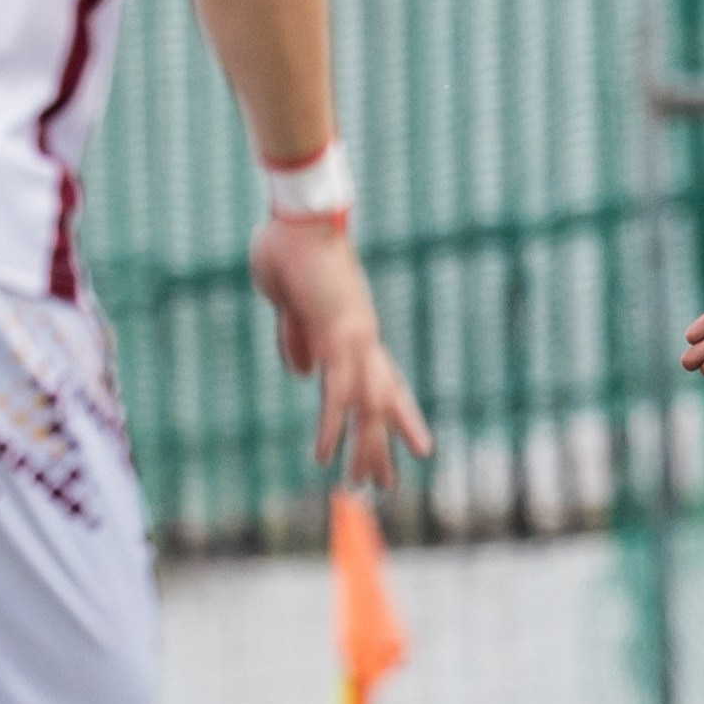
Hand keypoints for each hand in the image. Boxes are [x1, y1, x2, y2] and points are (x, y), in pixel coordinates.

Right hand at [249, 220, 432, 489]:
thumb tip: (300, 373)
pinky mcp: (337, 336)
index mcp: (353, 331)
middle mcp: (363, 339)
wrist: (299, 216)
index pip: (383, 382)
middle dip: (385, 445)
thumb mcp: (289, 305)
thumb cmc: (291, 248)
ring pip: (367, 406)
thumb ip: (296, 339)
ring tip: (359, 487)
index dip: (398, 415)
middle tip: (385, 486)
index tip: (414, 447)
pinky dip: (332, 426)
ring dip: (364, 449)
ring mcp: (355, 339)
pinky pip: (337, 392)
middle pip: (383, 402)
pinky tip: (323, 456)